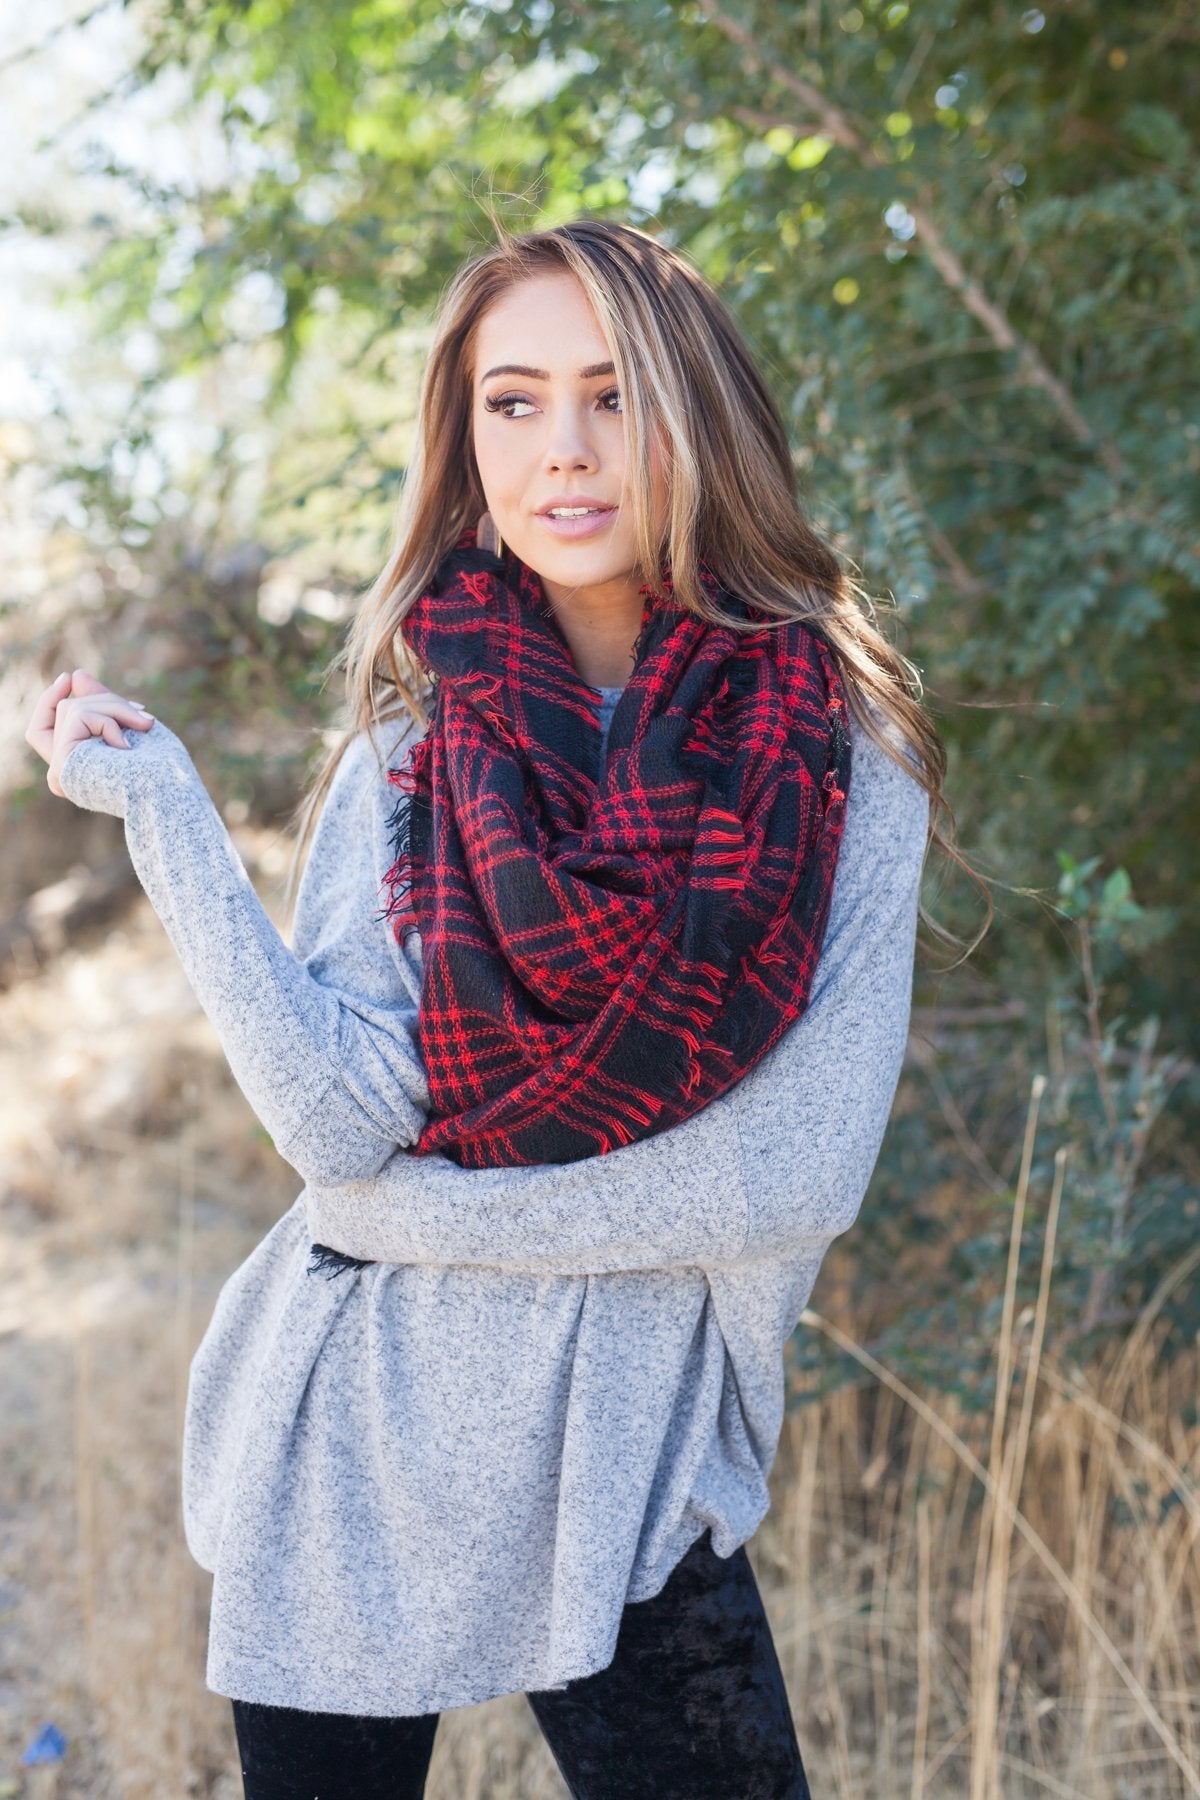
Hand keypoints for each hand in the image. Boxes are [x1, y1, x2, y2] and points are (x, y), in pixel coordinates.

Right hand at [25, 668, 156, 799]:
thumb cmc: (158, 768)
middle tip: (142, 712)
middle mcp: (61, 775)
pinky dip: (109, 721)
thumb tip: (76, 675)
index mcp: (74, 772)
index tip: (70, 678)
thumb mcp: (127, 728)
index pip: (39, 731)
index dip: (47, 702)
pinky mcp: (63, 762)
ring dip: (114, 708)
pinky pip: (80, 716)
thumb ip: (99, 704)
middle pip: (66, 711)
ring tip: (144, 726)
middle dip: (106, 702)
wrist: (168, 793)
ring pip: (73, 708)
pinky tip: (128, 746)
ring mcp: (59, 770)